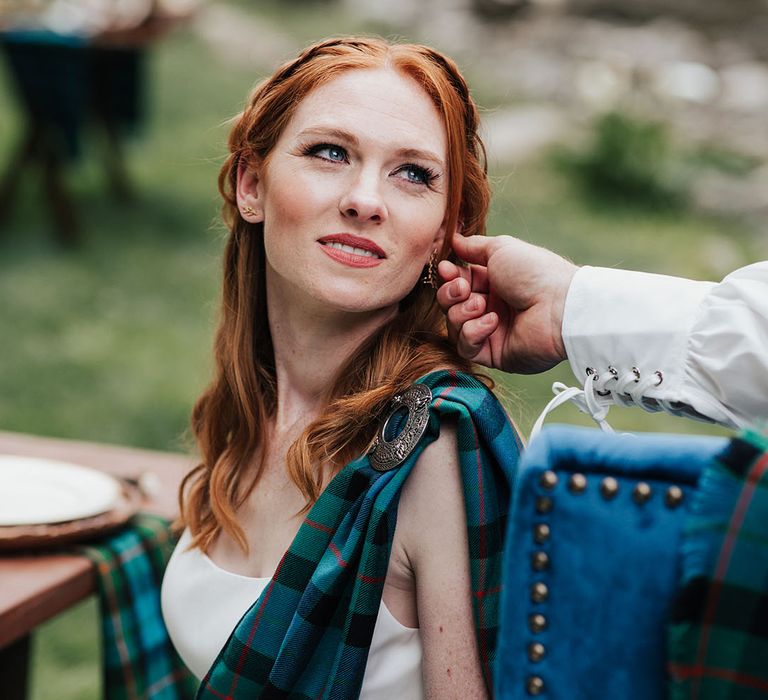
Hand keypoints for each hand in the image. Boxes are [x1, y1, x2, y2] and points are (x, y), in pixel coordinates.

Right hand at [437, 235, 576, 373]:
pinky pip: (466, 347)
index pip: (458, 283)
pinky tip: (492, 322)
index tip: (445, 269)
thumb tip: (453, 240)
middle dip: (451, 295)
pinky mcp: (494, 355)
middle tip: (464, 289)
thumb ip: (473, 246)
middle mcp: (491, 308)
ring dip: (462, 313)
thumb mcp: (501, 249)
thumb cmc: (534, 273)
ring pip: (454, 326)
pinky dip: (472, 333)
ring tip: (481, 306)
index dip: (448, 277)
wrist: (558, 306)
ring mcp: (492, 333)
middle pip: (451, 305)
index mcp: (494, 283)